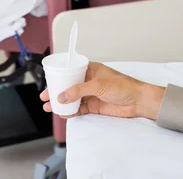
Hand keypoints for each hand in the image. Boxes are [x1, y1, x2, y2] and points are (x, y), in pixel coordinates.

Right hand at [39, 62, 165, 119]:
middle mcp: (90, 81)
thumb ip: (79, 90)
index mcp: (91, 70)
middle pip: (69, 86)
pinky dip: (70, 111)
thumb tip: (62, 96)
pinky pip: (79, 108)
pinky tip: (63, 113)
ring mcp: (92, 94)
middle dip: (56, 91)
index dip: (59, 76)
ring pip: (72, 98)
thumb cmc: (123, 86)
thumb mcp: (98, 85)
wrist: (138, 101)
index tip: (48, 82)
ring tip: (49, 107)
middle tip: (44, 97)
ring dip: (61, 102)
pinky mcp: (95, 106)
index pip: (71, 71)